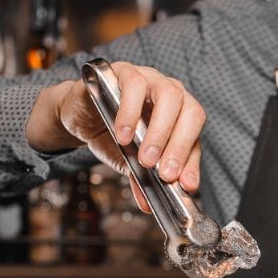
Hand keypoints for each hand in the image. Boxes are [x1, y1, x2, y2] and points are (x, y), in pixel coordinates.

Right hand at [26, 62, 205, 210]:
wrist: (81, 117)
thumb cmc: (112, 136)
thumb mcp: (130, 162)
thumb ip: (143, 179)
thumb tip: (148, 206)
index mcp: (181, 115)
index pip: (196, 136)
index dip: (192, 161)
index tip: (185, 185)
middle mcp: (172, 94)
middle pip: (191, 112)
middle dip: (179, 146)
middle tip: (163, 174)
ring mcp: (151, 78)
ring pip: (169, 94)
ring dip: (159, 131)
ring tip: (143, 158)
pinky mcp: (124, 71)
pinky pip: (135, 84)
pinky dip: (131, 112)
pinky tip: (123, 135)